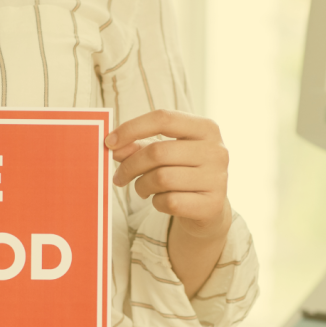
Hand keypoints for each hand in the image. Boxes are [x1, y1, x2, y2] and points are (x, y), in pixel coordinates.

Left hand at [106, 109, 230, 239]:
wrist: (208, 208)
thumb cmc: (181, 174)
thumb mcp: (163, 155)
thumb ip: (138, 147)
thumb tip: (114, 147)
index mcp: (205, 128)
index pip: (163, 118)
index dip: (131, 128)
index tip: (109, 142)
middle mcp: (216, 150)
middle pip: (157, 152)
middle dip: (130, 166)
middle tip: (118, 177)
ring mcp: (217, 178)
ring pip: (161, 178)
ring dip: (142, 186)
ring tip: (143, 189)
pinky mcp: (211, 204)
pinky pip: (170, 202)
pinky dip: (157, 203)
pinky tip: (160, 200)